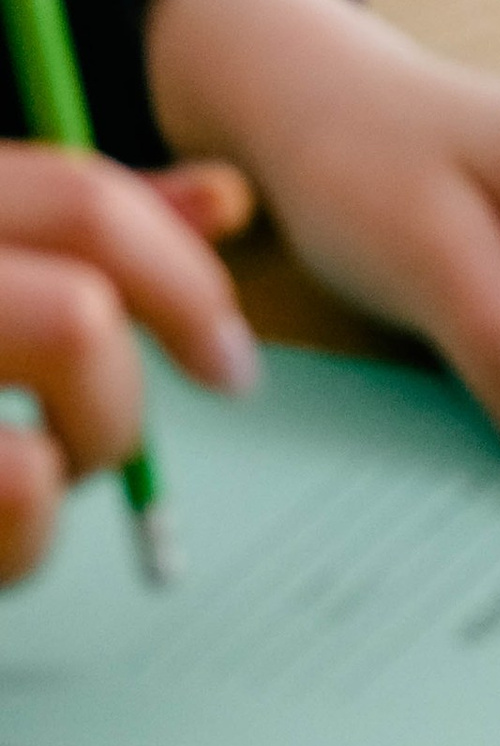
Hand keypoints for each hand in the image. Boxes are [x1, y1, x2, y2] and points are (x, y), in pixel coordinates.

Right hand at [0, 145, 260, 581]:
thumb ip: (76, 229)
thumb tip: (231, 200)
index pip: (81, 203)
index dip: (183, 279)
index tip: (231, 362)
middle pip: (76, 327)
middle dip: (115, 413)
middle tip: (96, 459)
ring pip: (31, 465)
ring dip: (48, 498)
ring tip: (13, 497)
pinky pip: (3, 505)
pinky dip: (9, 546)